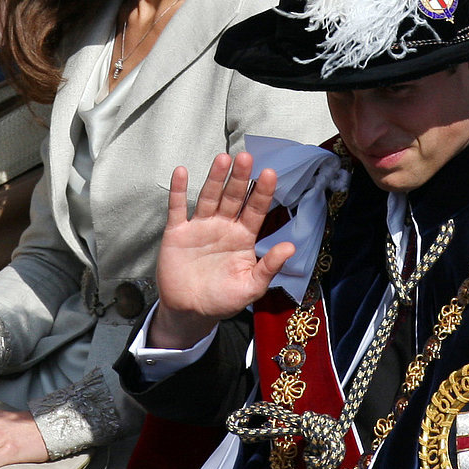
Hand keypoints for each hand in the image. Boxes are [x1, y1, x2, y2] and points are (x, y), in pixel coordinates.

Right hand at [148, 152, 295, 348]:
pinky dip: (179, 190)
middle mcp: (223, 226)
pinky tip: (182, 172)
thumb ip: (269, 267)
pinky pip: (178, 208)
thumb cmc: (223, 300)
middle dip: (240, 178)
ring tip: (223, 158)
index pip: (255, 210)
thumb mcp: (251, 287)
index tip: (269, 173)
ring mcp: (200, 227)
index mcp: (243, 237)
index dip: (262, 193)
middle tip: (246, 157)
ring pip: (209, 197)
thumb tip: (290, 247)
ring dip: (215, 178)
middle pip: (233, 197)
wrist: (190, 312)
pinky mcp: (177, 232)